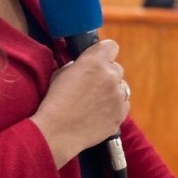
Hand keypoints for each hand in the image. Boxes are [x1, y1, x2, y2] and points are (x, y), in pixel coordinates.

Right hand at [31, 39, 129, 167]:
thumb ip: (77, 65)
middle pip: (116, 68)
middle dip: (107, 74)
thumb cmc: (55, 102)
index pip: (111, 46)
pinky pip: (123, 104)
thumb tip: (82, 66)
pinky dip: (115, 107)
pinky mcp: (121, 113)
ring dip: (112, 91)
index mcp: (95, 61)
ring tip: (96, 103)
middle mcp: (111, 75)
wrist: (58, 131)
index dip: (104, 53)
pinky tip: (99, 114)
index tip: (98, 60)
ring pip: (122, 87)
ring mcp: (118, 95)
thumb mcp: (60, 74)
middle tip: (93, 86)